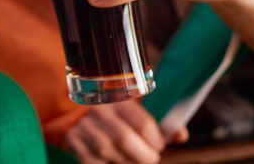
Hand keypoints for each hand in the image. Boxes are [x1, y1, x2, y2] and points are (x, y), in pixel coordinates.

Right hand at [66, 100, 188, 162]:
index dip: (156, 140)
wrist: (80, 113)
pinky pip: (91, 160)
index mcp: (119, 97)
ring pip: (107, 151)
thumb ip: (161, 122)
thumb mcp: (138, 110)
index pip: (142, 122)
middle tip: (151, 159)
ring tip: (133, 161)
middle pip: (124, 139)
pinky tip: (115, 160)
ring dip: (126, 162)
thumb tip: (181, 136)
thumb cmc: (119, 115)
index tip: (159, 145)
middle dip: (143, 156)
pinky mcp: (73, 138)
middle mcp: (99, 108)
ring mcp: (83, 124)